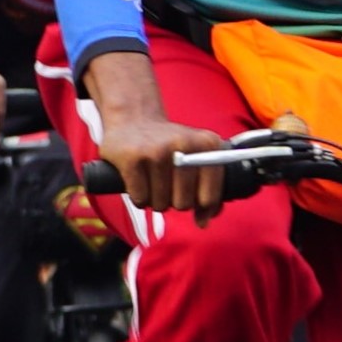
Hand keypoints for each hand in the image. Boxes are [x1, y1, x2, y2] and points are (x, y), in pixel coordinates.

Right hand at [82, 49, 230, 215]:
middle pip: (183, 204)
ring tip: (152, 182)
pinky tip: (138, 181)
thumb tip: (203, 223)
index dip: (200, 205)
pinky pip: (140, 199)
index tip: (192, 197)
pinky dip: (139, 197)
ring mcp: (157, 151)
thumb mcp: (196, 158)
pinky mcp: (132, 158)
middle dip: (174, 202)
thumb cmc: (170, 147)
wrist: (134, 118)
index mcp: (208, 144)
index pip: (209, 197)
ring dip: (155, 200)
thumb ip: (209, 191)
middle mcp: (184, 144)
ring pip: (160, 204)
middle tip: (167, 186)